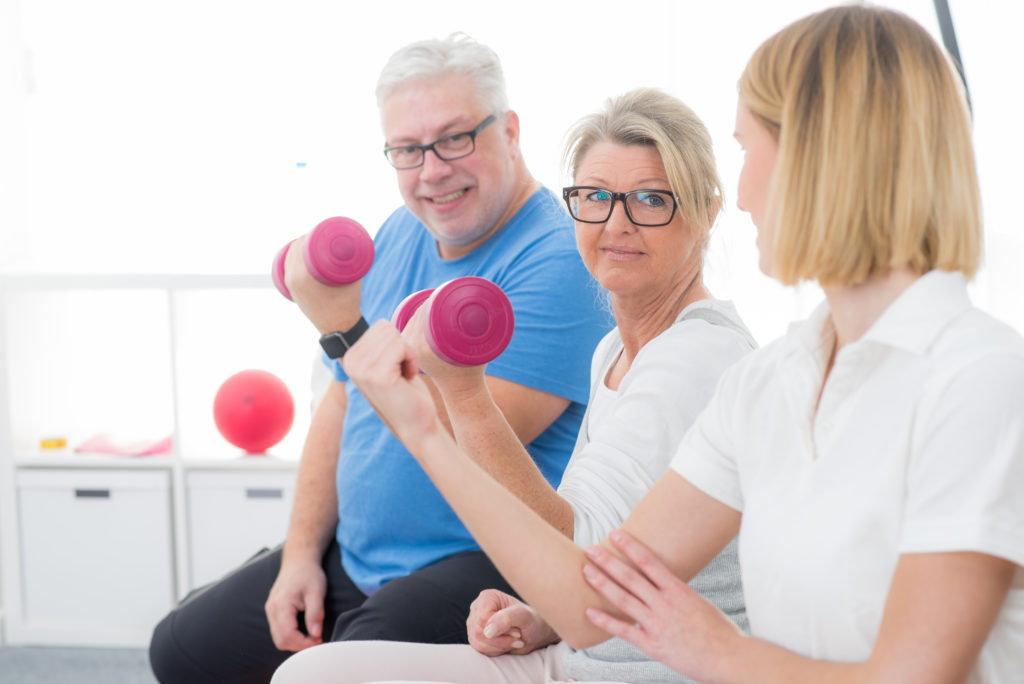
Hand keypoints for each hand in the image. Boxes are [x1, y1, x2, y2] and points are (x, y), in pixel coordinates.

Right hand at [264, 560, 327, 651]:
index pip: (288, 636)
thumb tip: (316, 634)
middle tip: (316, 639)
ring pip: (278, 638)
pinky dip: (290, 635)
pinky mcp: (273, 610)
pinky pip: (278, 630)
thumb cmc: (308, 574)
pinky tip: (303, 629)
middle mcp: (272, 609)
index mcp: (281, 605)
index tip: (319, 640)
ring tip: (311, 634)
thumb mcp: (317, 591)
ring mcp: (270, 610)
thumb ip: (316, 613)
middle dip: (299, 645)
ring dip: (295, 641)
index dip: (304, 643)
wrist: (299, 560)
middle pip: (280, 641)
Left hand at [282, 233, 362, 334]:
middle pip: (294, 249)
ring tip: (311, 243)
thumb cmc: (347, 303)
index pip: (301, 244)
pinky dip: (292, 259)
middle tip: (319, 235)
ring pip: (289, 258)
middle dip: (305, 239)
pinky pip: (287, 268)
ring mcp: (291, 286)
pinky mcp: (292, 291)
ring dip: (297, 248)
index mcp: (303, 275)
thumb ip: (353, 259)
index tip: (321, 230)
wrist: (339, 326)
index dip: (310, 233)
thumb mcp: (351, 277)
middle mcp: (293, 279)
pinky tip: (297, 255)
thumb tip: (358, 242)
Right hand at [341, 321, 440, 444]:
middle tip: (400, 373)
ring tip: (402, 376)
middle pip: (387, 328)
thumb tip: (381, 323)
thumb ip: (378, 344)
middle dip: (402, 348)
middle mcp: (350, 362)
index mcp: (349, 358)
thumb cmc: (406, 392)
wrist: (416, 425)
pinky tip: (407, 379)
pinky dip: (412, 360)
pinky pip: (403, 347)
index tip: (394, 367)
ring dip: (408, 355)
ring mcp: (362, 370)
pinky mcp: (378, 376)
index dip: (396, 344)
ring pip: (396, 337)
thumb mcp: (386, 363)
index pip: (381, 326)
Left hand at [399, 296, 487, 394]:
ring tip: (439, 299)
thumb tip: (492, 306)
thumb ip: (485, 329)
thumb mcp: (479, 349)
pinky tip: (424, 310)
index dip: (434, 297)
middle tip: (447, 292)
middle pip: (416, 313)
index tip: (448, 290)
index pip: (422, 311)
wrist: (461, 391)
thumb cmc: (473, 370)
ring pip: (412, 319)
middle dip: (430, 300)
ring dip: (422, 307)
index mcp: (422, 345)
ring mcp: (408, 348)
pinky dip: (415, 317)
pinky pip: (408, 327)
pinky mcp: (410, 350)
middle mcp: (410, 345)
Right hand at [467, 589, 558, 656]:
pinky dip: (495, 650)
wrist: (534, 633)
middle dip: (500, 640)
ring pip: (478, 642)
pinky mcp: (476, 636)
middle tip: (517, 637)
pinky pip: (479, 649)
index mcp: (488, 597)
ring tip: (513, 640)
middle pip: (478, 632)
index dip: (500, 630)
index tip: (517, 631)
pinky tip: (506, 644)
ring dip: (499, 646)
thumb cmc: (531, 621)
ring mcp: (475, 623)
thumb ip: (507, 618)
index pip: (483, 619)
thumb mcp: (525, 617)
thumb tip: (489, 630)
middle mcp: (478, 608)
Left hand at [582, 530, 743, 681]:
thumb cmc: (718, 630)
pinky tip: (589, 612)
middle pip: (631, 578)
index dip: (630, 546)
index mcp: (679, 590)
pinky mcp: (654, 646)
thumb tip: (660, 581)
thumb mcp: (697, 602)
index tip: (615, 534)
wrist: (730, 658)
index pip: (649, 561)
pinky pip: (625, 631)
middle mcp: (665, 604)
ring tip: (586, 571)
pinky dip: (606, 621)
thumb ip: (676, 592)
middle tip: (590, 549)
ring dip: (603, 584)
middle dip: (608, 562)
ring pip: (624, 600)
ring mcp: (658, 624)